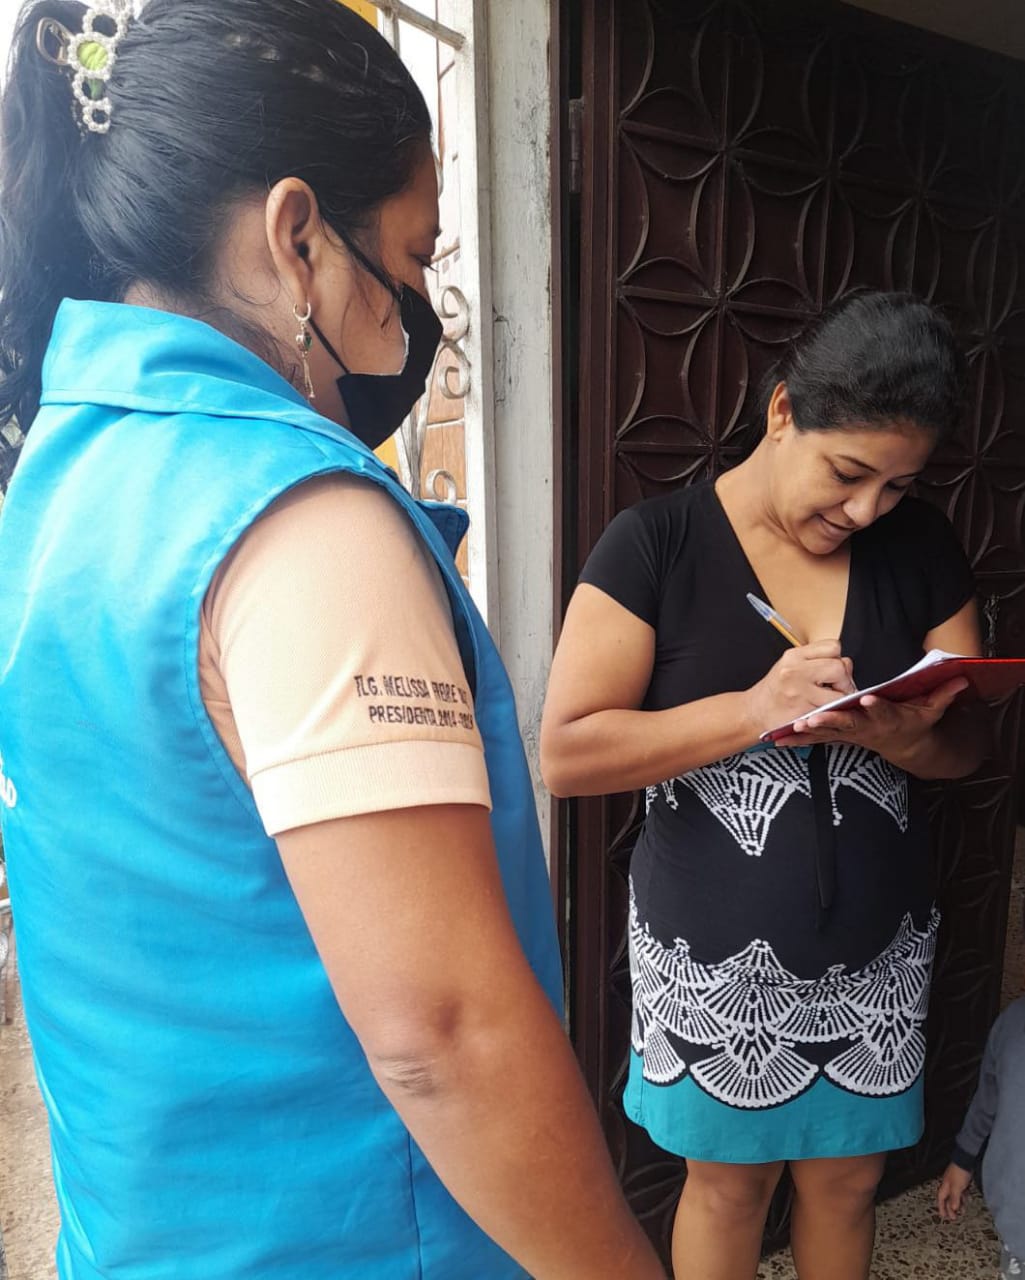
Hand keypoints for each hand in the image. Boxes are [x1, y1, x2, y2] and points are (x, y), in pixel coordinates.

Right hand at [744, 640, 856, 741]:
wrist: (753, 711)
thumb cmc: (775, 690)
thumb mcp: (791, 666)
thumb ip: (817, 661)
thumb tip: (846, 664)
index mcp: (794, 656)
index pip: (833, 647)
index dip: (838, 659)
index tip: (833, 672)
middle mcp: (794, 670)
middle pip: (839, 667)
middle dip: (844, 680)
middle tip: (838, 690)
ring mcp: (798, 692)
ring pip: (840, 692)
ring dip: (842, 699)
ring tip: (832, 702)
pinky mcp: (802, 711)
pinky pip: (831, 711)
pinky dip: (833, 713)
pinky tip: (824, 712)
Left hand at [774, 677, 968, 762]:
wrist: (904, 747)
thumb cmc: (915, 724)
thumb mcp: (931, 710)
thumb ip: (942, 695)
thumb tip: (961, 678)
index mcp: (888, 719)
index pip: (883, 711)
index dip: (876, 706)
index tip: (867, 698)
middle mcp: (867, 729)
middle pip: (848, 725)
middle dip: (831, 721)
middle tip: (813, 718)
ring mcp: (851, 735)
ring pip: (828, 733)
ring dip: (809, 731)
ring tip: (791, 728)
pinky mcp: (839, 737)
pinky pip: (817, 738)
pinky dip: (799, 738)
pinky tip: (779, 738)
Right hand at [937, 1163, 971, 1220]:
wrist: (965, 1160)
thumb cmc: (959, 1172)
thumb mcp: (956, 1188)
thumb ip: (954, 1199)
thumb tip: (953, 1209)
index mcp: (945, 1187)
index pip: (941, 1200)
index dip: (941, 1208)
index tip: (944, 1216)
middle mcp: (949, 1185)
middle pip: (948, 1199)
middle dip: (950, 1208)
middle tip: (954, 1217)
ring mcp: (955, 1183)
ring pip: (955, 1196)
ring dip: (958, 1204)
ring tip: (962, 1211)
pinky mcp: (961, 1181)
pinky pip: (961, 1192)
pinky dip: (963, 1197)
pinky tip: (968, 1199)